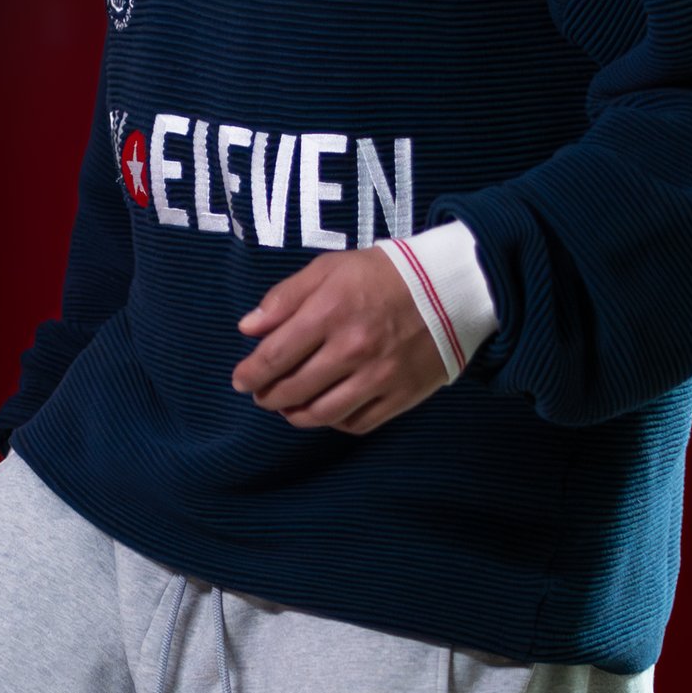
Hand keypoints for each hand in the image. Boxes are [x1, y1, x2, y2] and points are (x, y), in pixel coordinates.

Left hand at [233, 248, 446, 433]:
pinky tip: (325, 410)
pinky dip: (334, 422)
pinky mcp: (401, 395)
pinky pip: (357, 423)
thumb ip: (285, 297)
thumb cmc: (384, 275)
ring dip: (295, 415)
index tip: (240, 380)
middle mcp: (352, 349)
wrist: (451, 288)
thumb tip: (248, 329)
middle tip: (262, 394)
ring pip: (322, 414)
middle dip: (268, 396)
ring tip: (287, 408)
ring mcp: (378, 376)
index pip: (275, 356)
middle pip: (294, 389)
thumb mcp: (330, 269)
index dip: (251, 374)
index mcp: (330, 312)